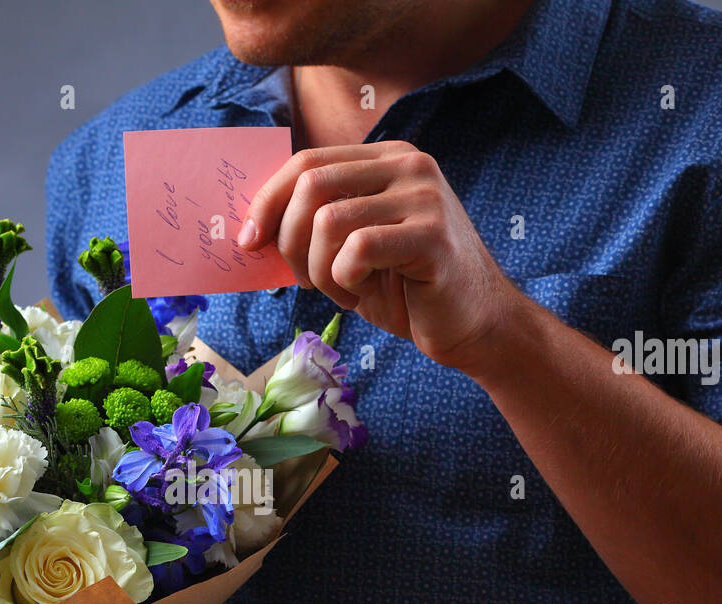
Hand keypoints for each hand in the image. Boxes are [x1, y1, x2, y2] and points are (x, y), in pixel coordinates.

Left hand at [238, 141, 518, 373]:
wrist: (473, 326)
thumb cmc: (406, 290)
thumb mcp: (351, 249)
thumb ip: (315, 225)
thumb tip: (250, 229)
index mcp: (385, 159)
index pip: (307, 162)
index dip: (267, 201)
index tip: (248, 241)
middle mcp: (408, 165)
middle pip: (311, 183)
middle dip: (288, 239)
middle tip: (300, 279)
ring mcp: (424, 197)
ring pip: (329, 220)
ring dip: (318, 269)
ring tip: (342, 290)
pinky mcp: (433, 236)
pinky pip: (358, 250)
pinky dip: (345, 280)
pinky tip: (363, 294)